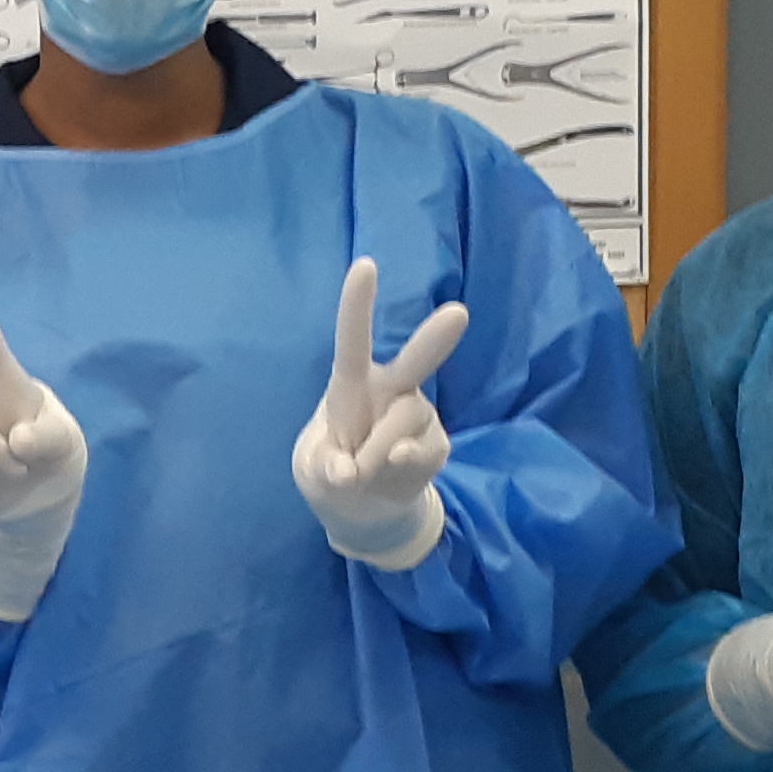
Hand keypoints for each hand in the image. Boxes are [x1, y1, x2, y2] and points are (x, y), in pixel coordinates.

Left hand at [289, 257, 468, 568]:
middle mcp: (391, 389)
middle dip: (435, 338)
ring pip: (404, 423)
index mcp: (352, 381)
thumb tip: (350, 472)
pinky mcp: (436, 444)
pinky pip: (423, 452)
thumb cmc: (333, 468)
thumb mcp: (314, 468)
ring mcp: (417, 415)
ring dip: (376, 453)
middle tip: (458, 314)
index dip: (357, 305)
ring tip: (362, 472)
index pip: (353, 340)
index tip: (365, 265)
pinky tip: (395, 468)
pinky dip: (403, 465)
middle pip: (415, 361)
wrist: (365, 506)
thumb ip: (326, 466)